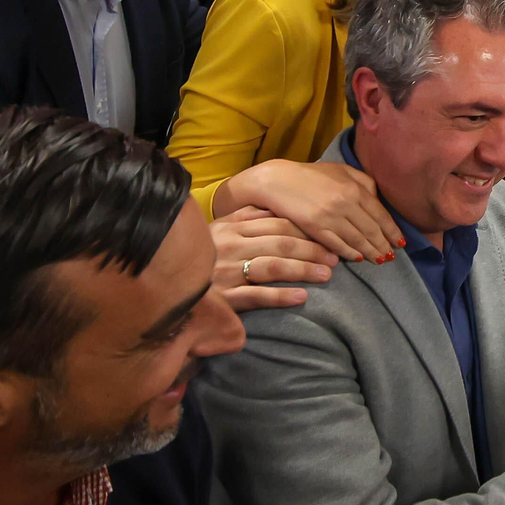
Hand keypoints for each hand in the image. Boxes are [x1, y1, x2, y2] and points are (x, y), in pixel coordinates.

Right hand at [209, 206, 338, 311]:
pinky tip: (302, 297)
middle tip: (335, 257)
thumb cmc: (202, 255)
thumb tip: (274, 205)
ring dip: (303, 270)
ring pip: (273, 266)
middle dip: (311, 249)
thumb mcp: (218, 229)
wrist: (169, 284)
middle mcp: (230, 246)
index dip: (305, 229)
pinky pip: (257, 296)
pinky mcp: (224, 298)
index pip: (276, 224)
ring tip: (327, 274)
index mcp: (231, 227)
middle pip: (280, 243)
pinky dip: (281, 296)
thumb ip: (244, 216)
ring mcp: (227, 272)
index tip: (328, 235)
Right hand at [214, 159, 405, 262]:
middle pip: (371, 229)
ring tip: (379, 260)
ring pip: (356, 239)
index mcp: (354, 188)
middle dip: (383, 244)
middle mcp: (345, 202)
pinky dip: (349, 252)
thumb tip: (378, 199)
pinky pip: (337, 244)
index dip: (392, 230)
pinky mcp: (314, 227)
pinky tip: (357, 258)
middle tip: (391, 256)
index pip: (380, 214)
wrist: (278, 180)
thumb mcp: (341, 170)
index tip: (400, 242)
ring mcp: (330, 216)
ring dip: (370, 251)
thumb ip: (363, 181)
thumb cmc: (311, 175)